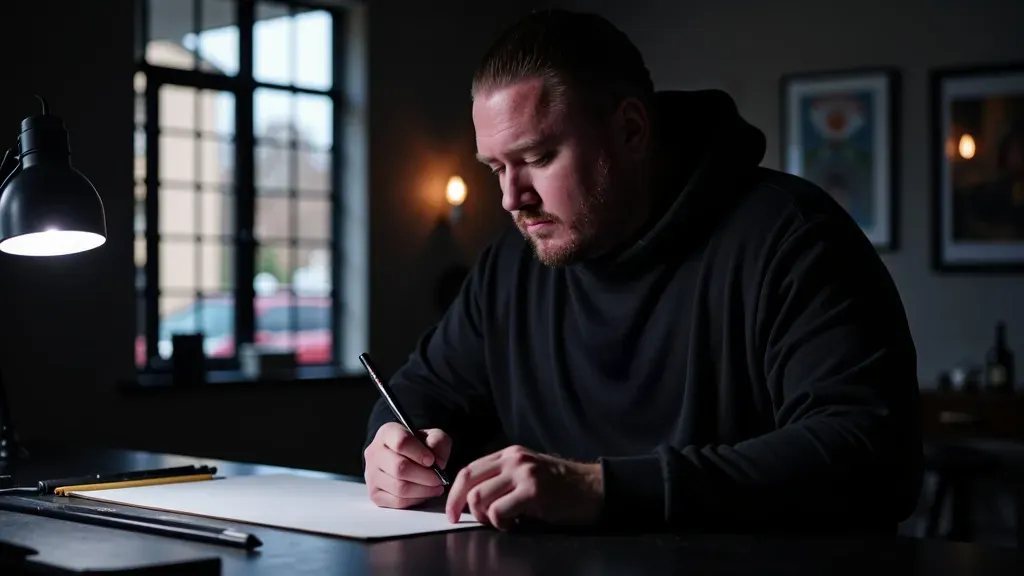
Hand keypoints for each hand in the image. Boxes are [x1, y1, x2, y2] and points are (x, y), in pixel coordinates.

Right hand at [364, 422, 451, 508]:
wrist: (409, 458)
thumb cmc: (421, 446)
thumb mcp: (434, 436)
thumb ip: (438, 443)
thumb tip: (438, 463)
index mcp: (387, 433)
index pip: (401, 442)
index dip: (419, 453)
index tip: (432, 460)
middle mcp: (374, 453)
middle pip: (400, 468)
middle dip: (425, 476)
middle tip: (438, 478)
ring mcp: (372, 475)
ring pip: (399, 487)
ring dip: (423, 490)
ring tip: (436, 486)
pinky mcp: (375, 494)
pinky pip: (398, 502)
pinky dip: (416, 499)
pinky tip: (425, 493)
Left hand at [444, 445, 603, 529]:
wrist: (595, 489)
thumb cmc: (562, 487)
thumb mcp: (528, 474)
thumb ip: (502, 479)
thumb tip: (471, 500)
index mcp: (509, 454)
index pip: (469, 470)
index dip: (454, 494)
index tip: (451, 512)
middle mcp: (513, 459)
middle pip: (468, 482)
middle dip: (460, 506)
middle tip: (464, 521)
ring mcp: (523, 473)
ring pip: (480, 498)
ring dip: (485, 518)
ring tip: (502, 522)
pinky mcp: (533, 491)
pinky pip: (498, 511)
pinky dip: (501, 524)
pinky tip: (515, 524)